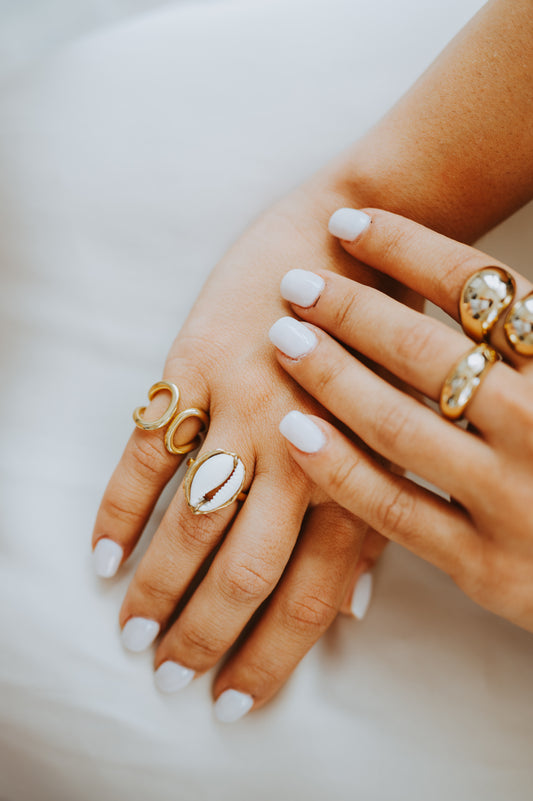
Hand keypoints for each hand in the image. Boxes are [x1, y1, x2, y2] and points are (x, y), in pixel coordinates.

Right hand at [91, 191, 400, 719]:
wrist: (356, 236)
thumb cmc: (385, 342)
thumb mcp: (399, 436)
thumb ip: (374, 521)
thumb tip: (351, 610)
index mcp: (358, 476)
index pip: (310, 598)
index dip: (269, 658)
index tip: (234, 699)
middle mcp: (302, 452)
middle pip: (243, 572)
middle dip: (204, 636)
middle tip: (171, 677)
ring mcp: (244, 407)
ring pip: (191, 522)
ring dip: (156, 587)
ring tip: (131, 633)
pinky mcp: (200, 364)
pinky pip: (148, 450)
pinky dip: (119, 506)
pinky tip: (100, 552)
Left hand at [273, 208, 532, 631]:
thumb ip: (531, 331)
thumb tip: (473, 272)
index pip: (478, 287)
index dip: (406, 246)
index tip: (348, 221)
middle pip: (427, 351)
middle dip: (351, 309)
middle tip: (295, 283)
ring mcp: (515, 500)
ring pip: (399, 426)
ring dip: (331, 377)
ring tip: (283, 339)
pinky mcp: (485, 567)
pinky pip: (394, 509)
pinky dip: (339, 467)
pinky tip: (293, 430)